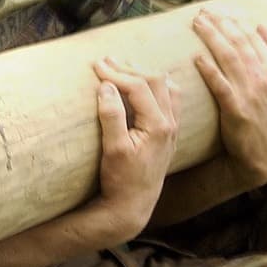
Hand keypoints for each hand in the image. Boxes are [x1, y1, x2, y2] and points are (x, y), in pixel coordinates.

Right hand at [92, 57, 180, 237]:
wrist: (133, 205)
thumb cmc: (121, 179)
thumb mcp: (113, 148)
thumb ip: (111, 115)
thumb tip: (106, 86)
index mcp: (158, 125)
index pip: (139, 86)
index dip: (116, 73)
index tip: (95, 66)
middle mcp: (170, 123)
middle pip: (155, 81)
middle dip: (128, 67)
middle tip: (105, 61)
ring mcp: (172, 128)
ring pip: (165, 87)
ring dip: (143, 73)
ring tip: (122, 66)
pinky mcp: (167, 134)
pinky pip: (169, 99)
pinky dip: (156, 85)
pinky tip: (144, 84)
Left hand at [193, 9, 266, 189]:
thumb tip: (262, 27)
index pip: (254, 39)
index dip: (235, 22)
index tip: (218, 10)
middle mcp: (266, 78)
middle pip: (240, 43)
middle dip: (221, 24)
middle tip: (202, 12)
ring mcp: (252, 93)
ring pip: (230, 58)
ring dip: (212, 38)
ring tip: (197, 24)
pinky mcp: (237, 109)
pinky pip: (221, 85)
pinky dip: (210, 69)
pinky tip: (197, 58)